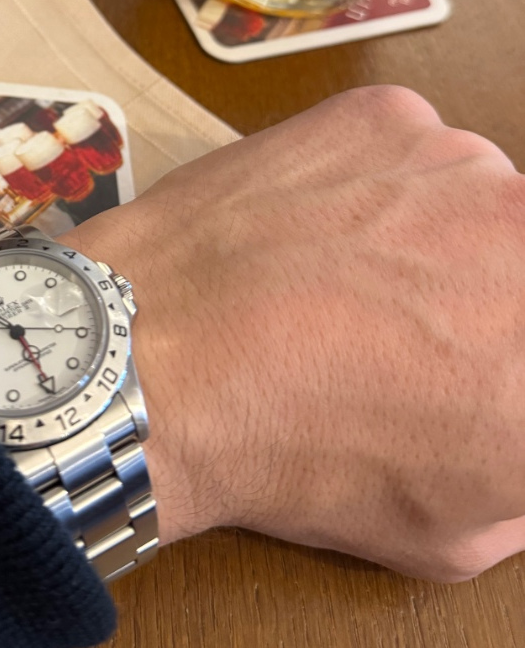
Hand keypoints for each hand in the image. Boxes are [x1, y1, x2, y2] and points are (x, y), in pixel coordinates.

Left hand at [61, 86, 524, 582]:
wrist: (159, 360)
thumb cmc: (292, 454)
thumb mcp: (446, 532)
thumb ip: (521, 488)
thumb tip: (518, 429)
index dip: (496, 353)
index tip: (466, 358)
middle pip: (516, 254)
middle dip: (482, 291)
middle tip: (408, 322)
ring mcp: (464, 164)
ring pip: (471, 194)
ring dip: (429, 230)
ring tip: (342, 274)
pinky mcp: (390, 114)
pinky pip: (405, 148)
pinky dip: (371, 180)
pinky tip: (309, 226)